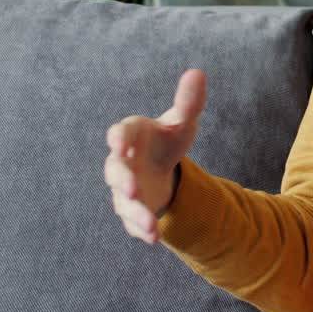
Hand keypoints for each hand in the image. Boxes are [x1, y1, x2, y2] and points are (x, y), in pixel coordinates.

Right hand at [104, 69, 206, 243]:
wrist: (162, 167)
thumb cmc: (167, 139)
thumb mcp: (182, 121)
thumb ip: (189, 101)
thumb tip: (198, 72)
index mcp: (131, 135)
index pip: (120, 134)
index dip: (117, 138)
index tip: (118, 142)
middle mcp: (122, 163)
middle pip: (114, 171)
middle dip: (121, 180)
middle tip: (131, 187)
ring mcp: (125, 188)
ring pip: (122, 202)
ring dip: (134, 213)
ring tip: (150, 227)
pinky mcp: (132, 209)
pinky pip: (131, 222)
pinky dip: (139, 229)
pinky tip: (153, 238)